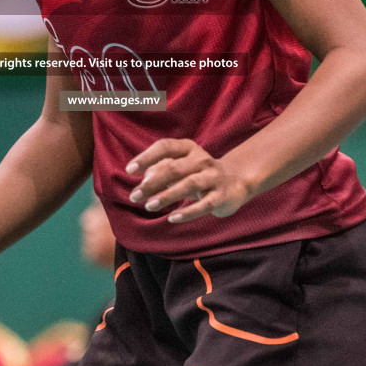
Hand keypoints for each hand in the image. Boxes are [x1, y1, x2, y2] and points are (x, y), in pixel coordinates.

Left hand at [126, 138, 253, 223]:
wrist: (236, 181)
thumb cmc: (199, 174)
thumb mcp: (180, 168)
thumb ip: (161, 170)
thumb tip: (144, 179)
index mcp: (189, 148)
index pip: (165, 146)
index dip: (146, 157)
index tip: (130, 170)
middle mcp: (202, 159)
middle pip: (174, 168)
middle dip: (152, 183)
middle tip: (134, 196)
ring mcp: (213, 177)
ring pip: (189, 184)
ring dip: (167, 195)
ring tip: (149, 206)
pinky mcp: (222, 196)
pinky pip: (204, 205)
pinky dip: (188, 212)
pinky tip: (172, 218)